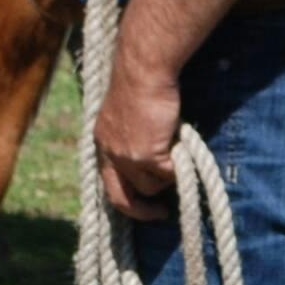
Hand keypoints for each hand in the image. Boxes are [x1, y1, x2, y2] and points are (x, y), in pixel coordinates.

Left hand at [94, 59, 179, 221]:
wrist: (143, 70)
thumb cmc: (142, 81)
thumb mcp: (128, 112)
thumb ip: (134, 133)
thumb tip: (156, 152)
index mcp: (102, 141)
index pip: (108, 180)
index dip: (125, 193)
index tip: (141, 198)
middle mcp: (109, 153)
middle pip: (119, 198)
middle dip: (140, 212)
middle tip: (160, 213)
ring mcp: (126, 157)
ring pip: (150, 187)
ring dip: (167, 177)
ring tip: (178, 154)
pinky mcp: (145, 156)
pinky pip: (167, 175)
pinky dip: (178, 168)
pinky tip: (183, 148)